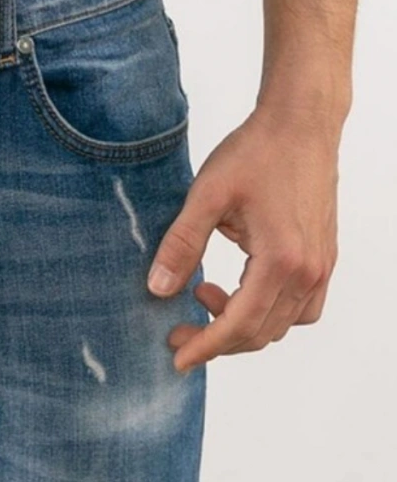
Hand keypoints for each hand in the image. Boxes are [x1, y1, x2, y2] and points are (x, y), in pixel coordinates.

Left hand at [146, 103, 339, 370]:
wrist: (299, 124)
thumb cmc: (255, 152)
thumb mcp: (207, 194)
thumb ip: (182, 244)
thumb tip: (157, 288)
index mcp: (280, 260)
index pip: (240, 324)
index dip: (206, 346)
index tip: (177, 357)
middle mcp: (308, 272)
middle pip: (261, 332)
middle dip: (217, 338)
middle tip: (178, 326)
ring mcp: (320, 267)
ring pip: (281, 324)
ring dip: (242, 322)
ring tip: (203, 291)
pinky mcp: (323, 258)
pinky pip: (301, 307)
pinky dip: (269, 310)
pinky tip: (241, 287)